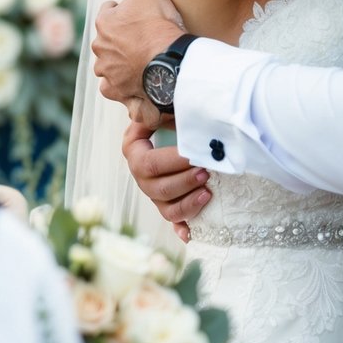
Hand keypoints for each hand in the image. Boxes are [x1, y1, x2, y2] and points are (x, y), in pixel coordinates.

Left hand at [92, 0, 183, 107]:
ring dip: (121, 62)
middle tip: (145, 36)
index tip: (140, 14)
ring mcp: (108, 72)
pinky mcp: (118, 91)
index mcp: (105, 23)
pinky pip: (115, 88)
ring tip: (142, 59)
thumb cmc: (158, 24)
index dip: (126, 12)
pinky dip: (123, 85)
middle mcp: (101, 49)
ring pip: (110, 64)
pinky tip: (136, 81)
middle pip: (109, 40)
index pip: (110, 13)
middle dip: (122, 38)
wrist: (168, 63)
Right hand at [123, 120, 212, 242]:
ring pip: (166, 208)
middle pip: (158, 188)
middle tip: (205, 171)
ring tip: (208, 193)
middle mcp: (141, 176)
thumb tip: (180, 112)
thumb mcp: (162, 109)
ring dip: (187, 204)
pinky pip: (173, 222)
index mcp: (135, 152)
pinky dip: (182, 229)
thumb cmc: (166, 115)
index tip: (193, 155)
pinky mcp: (167, 204)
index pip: (149, 164)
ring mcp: (153, 193)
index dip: (171, 162)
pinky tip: (191, 233)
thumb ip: (163, 111)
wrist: (166, 125)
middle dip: (184, 182)